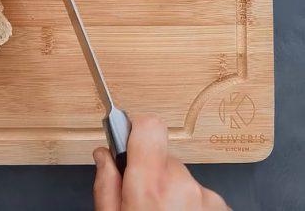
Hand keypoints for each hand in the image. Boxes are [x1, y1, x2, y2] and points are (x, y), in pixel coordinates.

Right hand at [93, 114, 228, 210]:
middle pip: (163, 157)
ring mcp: (207, 197)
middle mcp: (183, 186)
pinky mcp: (223, 207)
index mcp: (150, 185)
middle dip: (151, 173)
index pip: (149, 125)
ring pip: (181, 177)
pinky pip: (199, 194)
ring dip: (172, 192)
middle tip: (142, 200)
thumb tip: (104, 157)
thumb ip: (106, 185)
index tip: (128, 138)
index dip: (135, 128)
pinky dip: (189, 205)